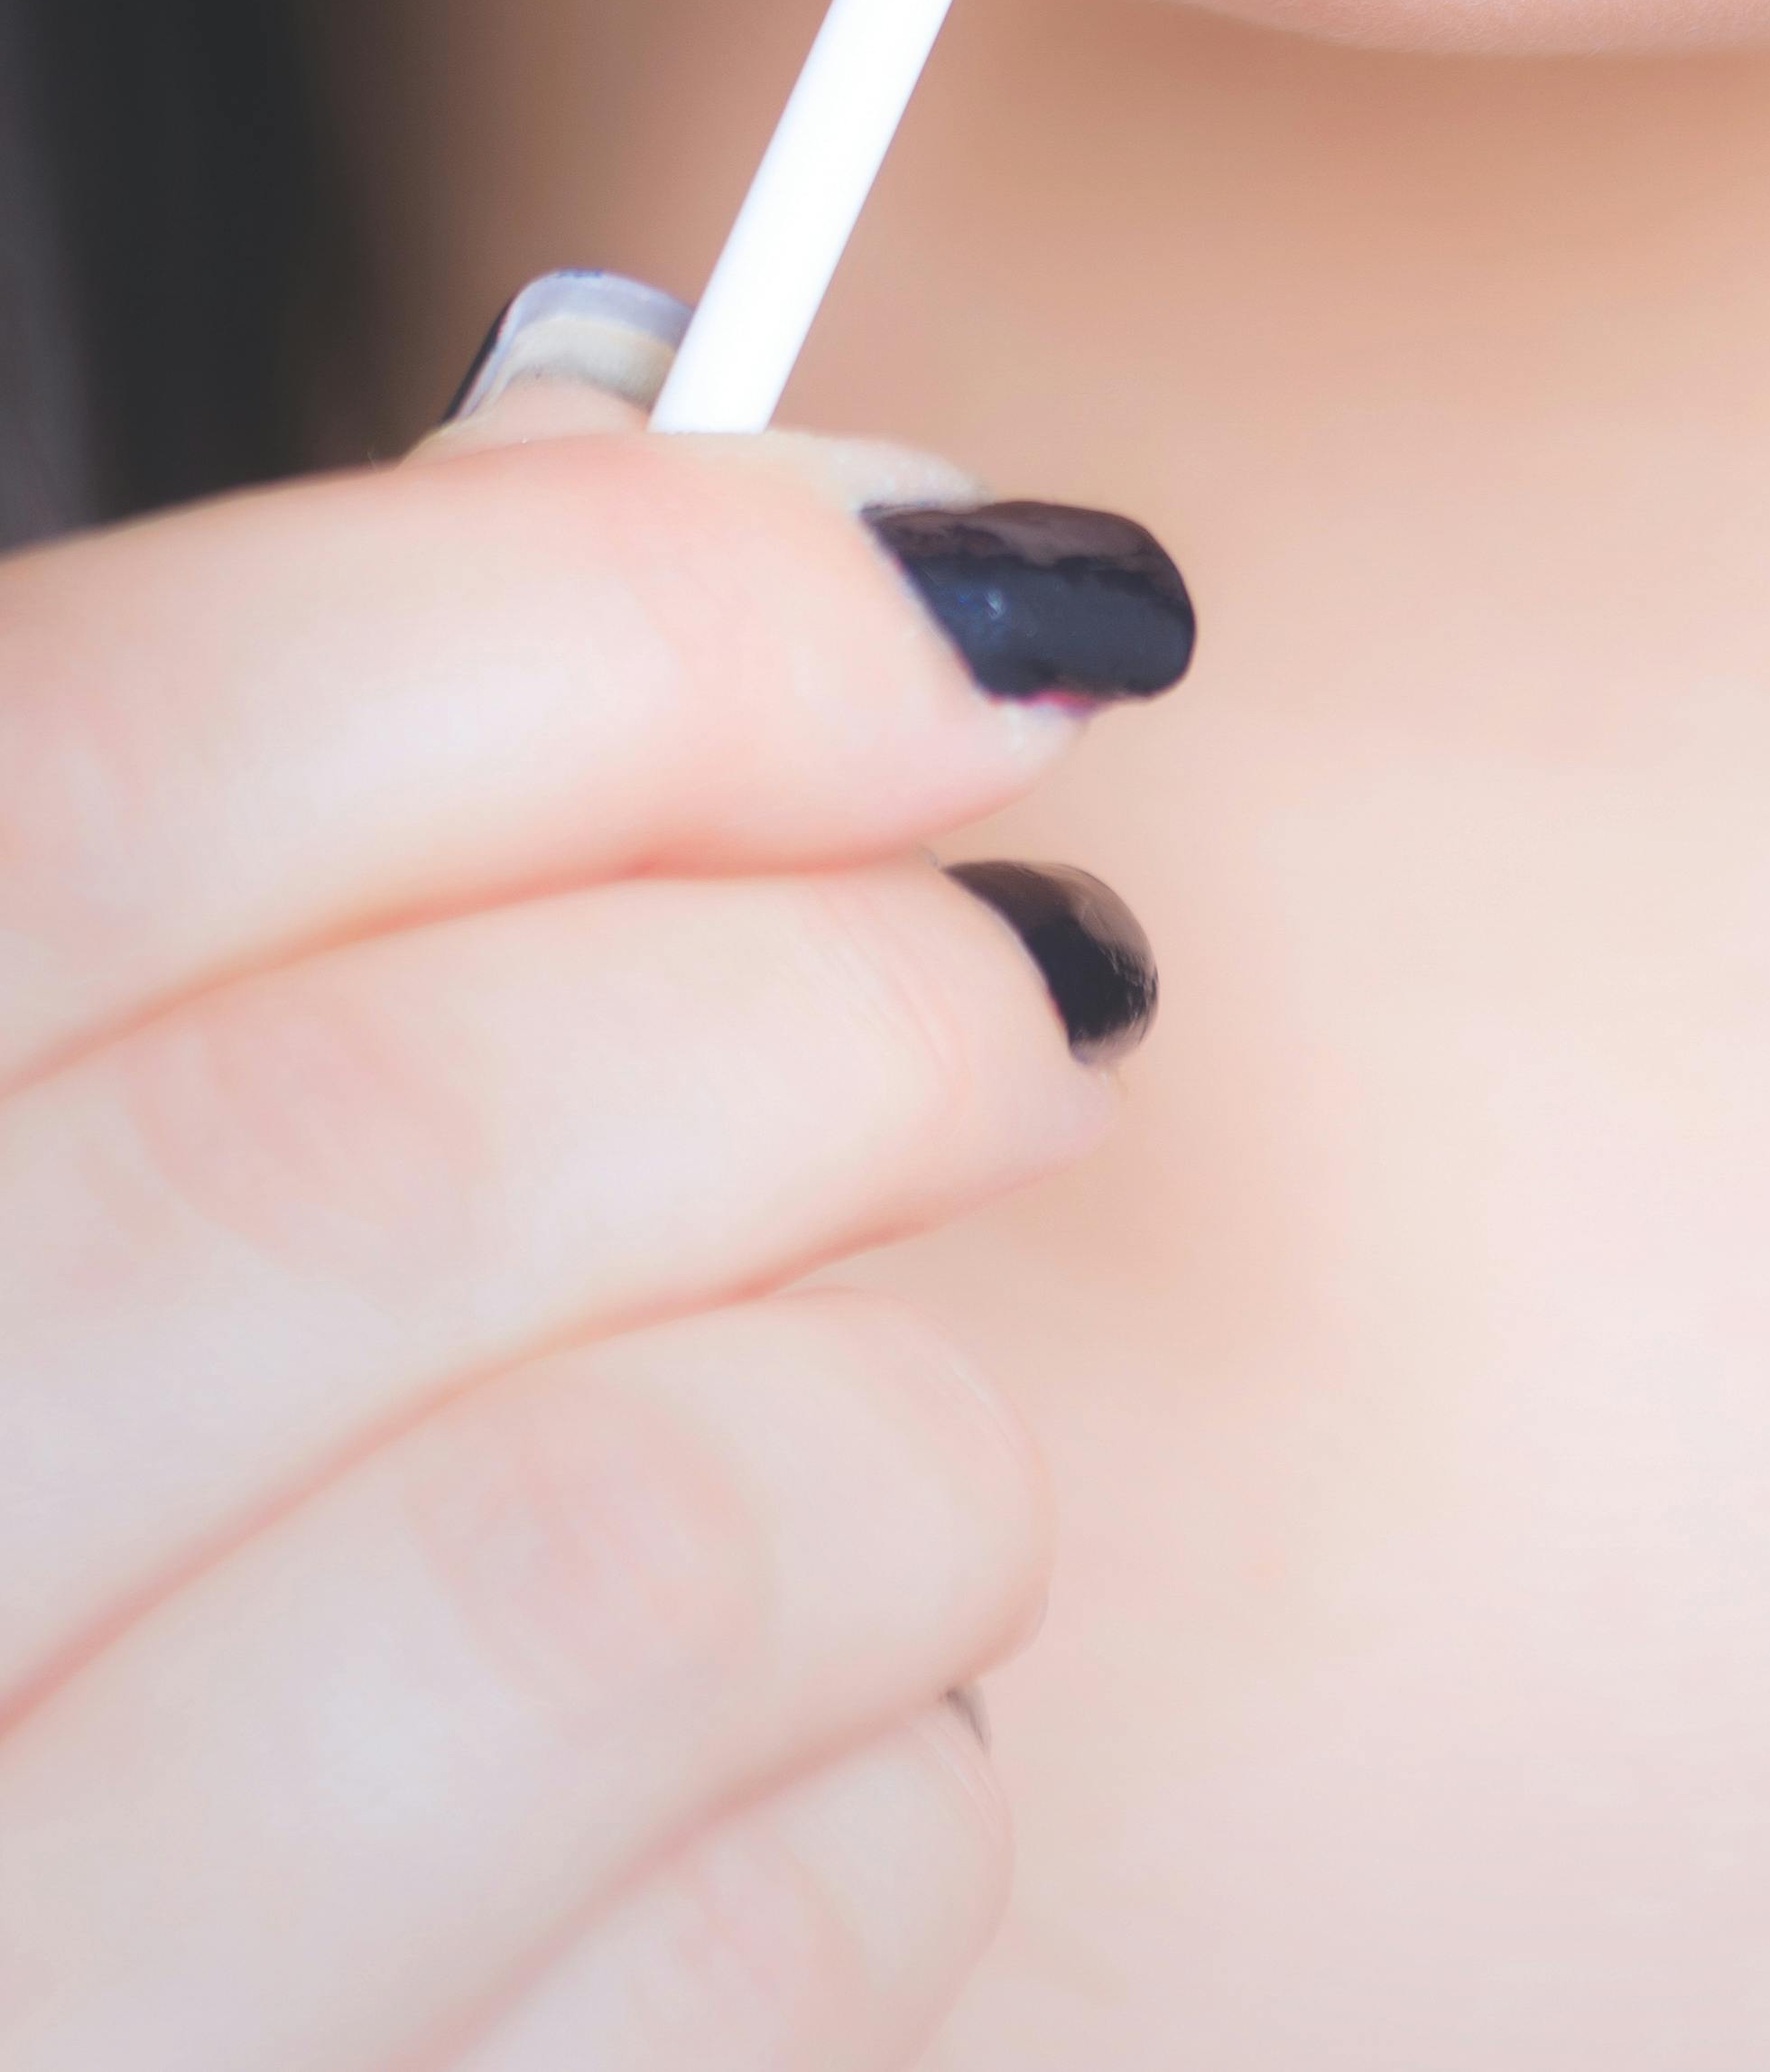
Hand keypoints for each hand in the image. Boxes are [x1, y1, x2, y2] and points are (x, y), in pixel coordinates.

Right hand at [0, 283, 1192, 2070]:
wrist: (75, 1980)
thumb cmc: (69, 1547)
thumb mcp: (35, 1145)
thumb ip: (231, 856)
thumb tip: (627, 493)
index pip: (114, 773)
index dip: (612, 614)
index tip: (965, 585)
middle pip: (380, 1143)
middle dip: (833, 996)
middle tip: (1026, 978)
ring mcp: (38, 2013)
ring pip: (621, 1551)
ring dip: (892, 1429)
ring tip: (905, 1445)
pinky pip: (752, 1962)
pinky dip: (881, 1798)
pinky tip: (804, 1765)